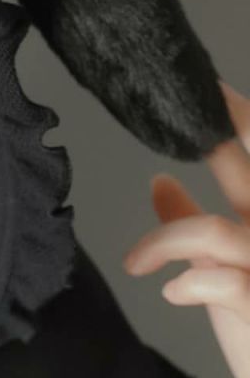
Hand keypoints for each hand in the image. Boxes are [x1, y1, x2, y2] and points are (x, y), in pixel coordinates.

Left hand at [122, 80, 249, 377]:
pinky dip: (186, 278)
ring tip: (139, 261)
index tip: (208, 87)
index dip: (238, 120)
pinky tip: (171, 291)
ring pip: (215, 230)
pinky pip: (219, 278)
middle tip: (191, 118)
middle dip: (226, 139)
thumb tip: (162, 180)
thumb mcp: (227, 272)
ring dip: (167, 239)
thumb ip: (195, 223)